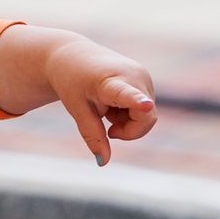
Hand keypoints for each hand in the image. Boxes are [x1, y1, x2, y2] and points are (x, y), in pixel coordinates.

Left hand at [42, 35, 156, 165]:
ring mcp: (144, 76)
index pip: (127, 94)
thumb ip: (91, 135)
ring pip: (147, 116)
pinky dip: (129, 113)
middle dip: (128, 130)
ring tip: (106, 107)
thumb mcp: (77, 109)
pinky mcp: (146, 78)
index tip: (145, 104)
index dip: (137, 102)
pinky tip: (113, 102)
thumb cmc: (72, 82)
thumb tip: (103, 162)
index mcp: (110, 82)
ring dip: (127, 121)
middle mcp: (134, 76)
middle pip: (145, 119)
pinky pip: (145, 108)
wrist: (72, 56)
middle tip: (107, 128)